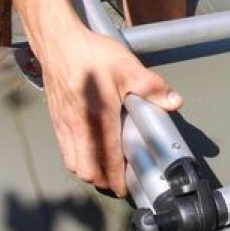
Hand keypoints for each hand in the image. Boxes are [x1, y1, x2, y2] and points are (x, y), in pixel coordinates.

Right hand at [39, 27, 182, 196]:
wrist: (59, 42)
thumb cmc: (92, 54)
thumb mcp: (127, 67)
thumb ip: (152, 87)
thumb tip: (174, 101)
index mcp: (99, 115)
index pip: (108, 156)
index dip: (116, 177)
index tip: (124, 188)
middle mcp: (78, 124)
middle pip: (85, 168)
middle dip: (101, 179)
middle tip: (116, 180)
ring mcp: (63, 123)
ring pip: (72, 162)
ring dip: (88, 170)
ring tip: (103, 170)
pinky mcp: (55, 119)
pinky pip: (64, 149)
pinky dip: (75, 158)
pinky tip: (87, 152)